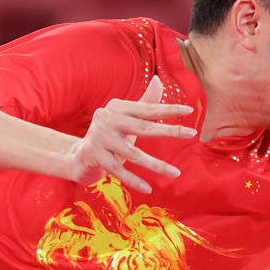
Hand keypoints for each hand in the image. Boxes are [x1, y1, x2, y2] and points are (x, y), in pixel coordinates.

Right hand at [64, 76, 196, 192]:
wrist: (79, 157)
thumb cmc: (110, 137)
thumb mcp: (127, 119)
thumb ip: (144, 102)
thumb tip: (159, 81)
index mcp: (116, 107)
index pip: (146, 108)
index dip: (168, 109)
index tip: (189, 110)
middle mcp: (106, 118)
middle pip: (143, 127)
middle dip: (169, 131)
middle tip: (191, 133)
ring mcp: (98, 137)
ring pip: (133, 153)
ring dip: (156, 165)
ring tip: (175, 172)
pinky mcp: (93, 155)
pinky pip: (119, 170)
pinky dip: (134, 180)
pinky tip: (148, 188)